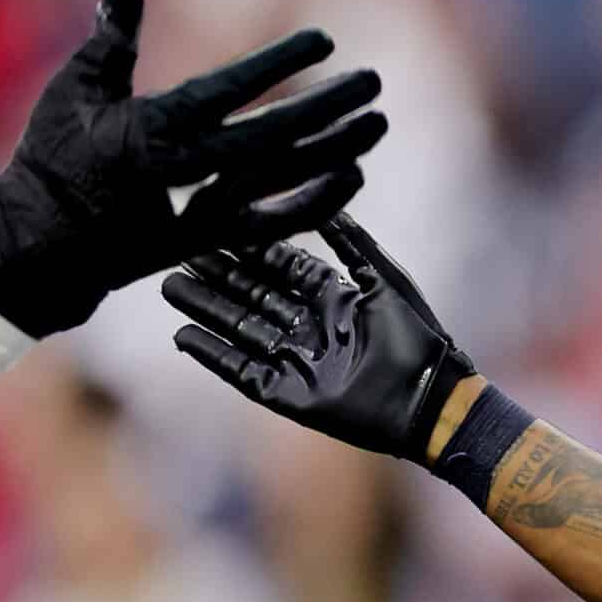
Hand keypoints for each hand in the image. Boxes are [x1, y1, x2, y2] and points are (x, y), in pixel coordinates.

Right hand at [0, 0, 386, 336]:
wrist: (41, 243)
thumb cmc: (56, 156)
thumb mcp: (75, 87)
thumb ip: (112, 29)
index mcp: (152, 127)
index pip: (228, 89)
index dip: (278, 64)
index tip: (325, 40)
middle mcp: (185, 170)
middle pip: (274, 136)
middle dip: (328, 106)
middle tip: (373, 80)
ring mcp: (203, 210)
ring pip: (286, 179)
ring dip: (337, 150)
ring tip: (378, 122)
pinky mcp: (214, 241)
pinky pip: (278, 225)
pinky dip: (319, 203)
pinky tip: (353, 175)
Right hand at [162, 215, 472, 460]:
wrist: (430, 397)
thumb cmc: (418, 337)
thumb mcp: (385, 282)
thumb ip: (353, 244)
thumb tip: (327, 203)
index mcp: (335, 299)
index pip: (283, 269)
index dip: (252, 250)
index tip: (218, 227)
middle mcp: (311, 327)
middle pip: (254, 295)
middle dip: (219, 276)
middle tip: (178, 253)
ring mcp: (297, 360)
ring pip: (241, 329)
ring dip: (207, 309)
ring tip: (170, 286)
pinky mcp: (288, 394)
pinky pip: (242, 371)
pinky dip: (213, 355)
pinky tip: (184, 336)